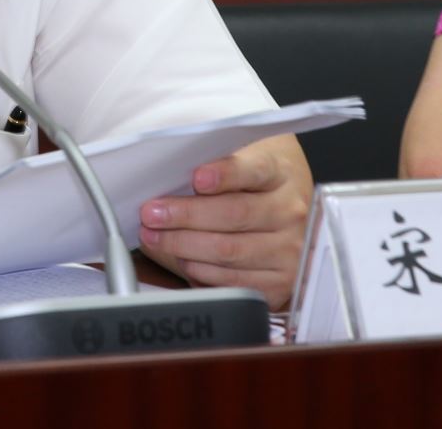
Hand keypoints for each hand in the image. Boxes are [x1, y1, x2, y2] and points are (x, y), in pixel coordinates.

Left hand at [136, 134, 310, 309]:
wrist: (288, 211)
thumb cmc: (255, 182)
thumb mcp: (243, 157)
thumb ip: (214, 162)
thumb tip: (168, 173)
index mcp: (280, 173)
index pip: (255, 170)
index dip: (226, 175)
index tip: (198, 177)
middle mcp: (290, 212)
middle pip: (235, 215)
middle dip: (185, 215)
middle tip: (152, 214)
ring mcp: (289, 250)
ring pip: (229, 251)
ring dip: (183, 245)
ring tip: (155, 237)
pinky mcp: (281, 283)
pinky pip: (234, 282)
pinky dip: (201, 272)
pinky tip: (182, 260)